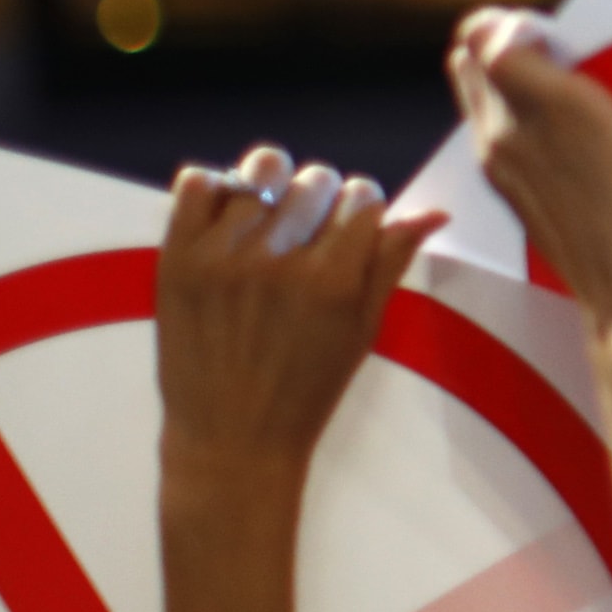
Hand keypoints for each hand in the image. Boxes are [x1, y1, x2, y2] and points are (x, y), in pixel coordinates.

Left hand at [158, 145, 441, 496]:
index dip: (363, 209)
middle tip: (310, 233)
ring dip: (273, 186)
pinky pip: (196, 182)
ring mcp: (222, 255)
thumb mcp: (362, 332)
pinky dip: (214, 187)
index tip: (352, 229)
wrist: (229, 441)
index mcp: (333, 280)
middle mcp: (279, 259)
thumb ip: (391, 264)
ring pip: (261, 170)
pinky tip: (226, 215)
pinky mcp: (177, 258)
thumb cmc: (306, 392)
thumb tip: (434, 211)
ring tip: (269, 217)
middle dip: (322, 199)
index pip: (363, 196)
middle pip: (316, 178)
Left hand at [444, 9, 611, 331]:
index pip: (475, 42)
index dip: (514, 25)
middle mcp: (495, 150)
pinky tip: (591, 141)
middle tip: (575, 62)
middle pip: (485, 75)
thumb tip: (481, 26)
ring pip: (507, 111)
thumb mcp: (576, 109)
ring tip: (588, 98)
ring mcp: (516, 183)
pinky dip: (550, 129)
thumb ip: (518, 63)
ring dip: (536, 90)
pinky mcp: (541, 209)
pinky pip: (530, 148)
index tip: (560, 38)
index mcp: (497, 122)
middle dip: (518, 52)